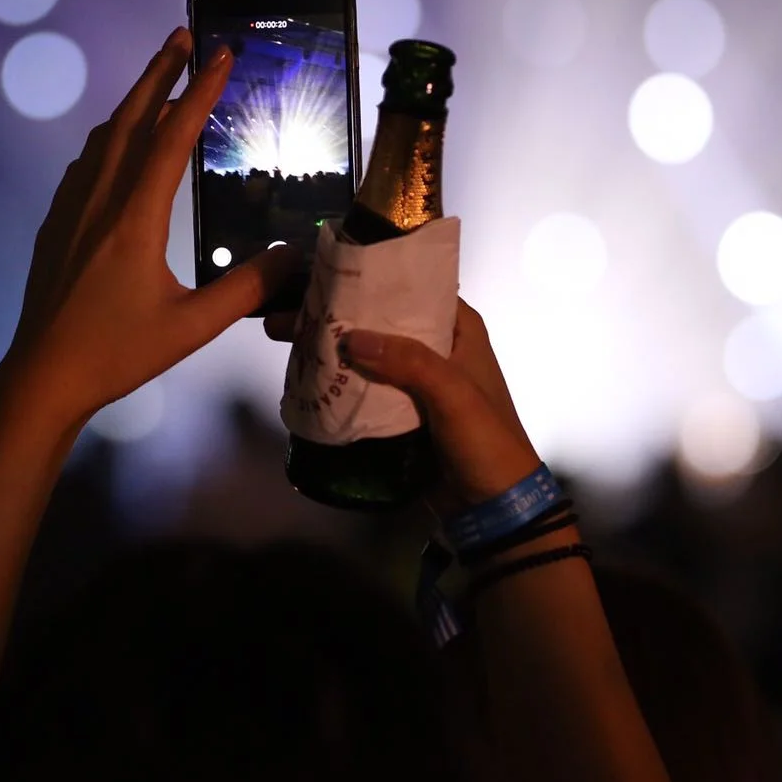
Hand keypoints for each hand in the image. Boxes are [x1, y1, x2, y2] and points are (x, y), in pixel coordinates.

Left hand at [0, 27, 299, 433]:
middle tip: (183, 35)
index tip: (221, 55)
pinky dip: (110, 136)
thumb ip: (244, 289)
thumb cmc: (117, 353)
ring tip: (158, 78)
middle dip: (159, 73)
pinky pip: (85, 164)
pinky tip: (117, 144)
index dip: (198, 93)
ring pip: (103, 138)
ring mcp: (71, 211)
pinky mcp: (56, 226)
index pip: (171, 138)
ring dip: (133, 100)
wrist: (42, 376)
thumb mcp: (191, 327)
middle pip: (130, 120)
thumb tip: (291, 256)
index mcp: (133, 219)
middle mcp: (98, 202)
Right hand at [265, 299, 540, 513]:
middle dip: (339, 316)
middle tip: (289, 312)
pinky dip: (342, 382)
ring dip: (335, 350)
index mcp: (460, 329)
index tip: (327, 274)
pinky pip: (367, 388)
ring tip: (288, 338)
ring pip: (370, 354)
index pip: (413, 289)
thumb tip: (350, 338)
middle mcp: (439, 347)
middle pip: (383, 321)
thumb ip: (408, 362)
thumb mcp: (453, 394)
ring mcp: (418, 382)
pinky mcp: (403, 413)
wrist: (493, 507)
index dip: (373, 279)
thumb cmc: (485, 441)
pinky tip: (307, 374)